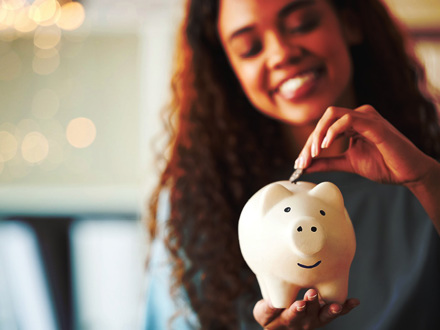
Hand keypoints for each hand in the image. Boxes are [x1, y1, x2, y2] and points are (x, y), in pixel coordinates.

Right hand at [253, 289, 359, 328]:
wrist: (280, 325)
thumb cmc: (270, 315)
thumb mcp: (263, 313)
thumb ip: (266, 309)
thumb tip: (272, 302)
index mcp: (288, 320)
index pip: (292, 316)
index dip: (296, 310)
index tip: (299, 304)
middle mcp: (304, 322)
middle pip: (309, 315)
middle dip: (312, 304)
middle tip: (312, 293)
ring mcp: (316, 320)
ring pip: (324, 316)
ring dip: (331, 310)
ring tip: (337, 305)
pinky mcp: (324, 315)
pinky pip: (336, 312)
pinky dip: (346, 308)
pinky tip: (355, 301)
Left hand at [295, 105, 437, 185]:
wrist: (407, 173)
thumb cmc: (384, 165)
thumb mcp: (348, 163)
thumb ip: (327, 162)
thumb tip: (305, 166)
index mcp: (352, 123)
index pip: (323, 128)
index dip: (308, 145)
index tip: (300, 163)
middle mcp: (358, 116)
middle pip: (324, 120)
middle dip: (310, 141)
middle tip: (303, 161)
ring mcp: (366, 117)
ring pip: (332, 115)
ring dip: (318, 135)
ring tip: (314, 154)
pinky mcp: (374, 124)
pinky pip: (348, 119)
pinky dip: (333, 131)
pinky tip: (327, 145)